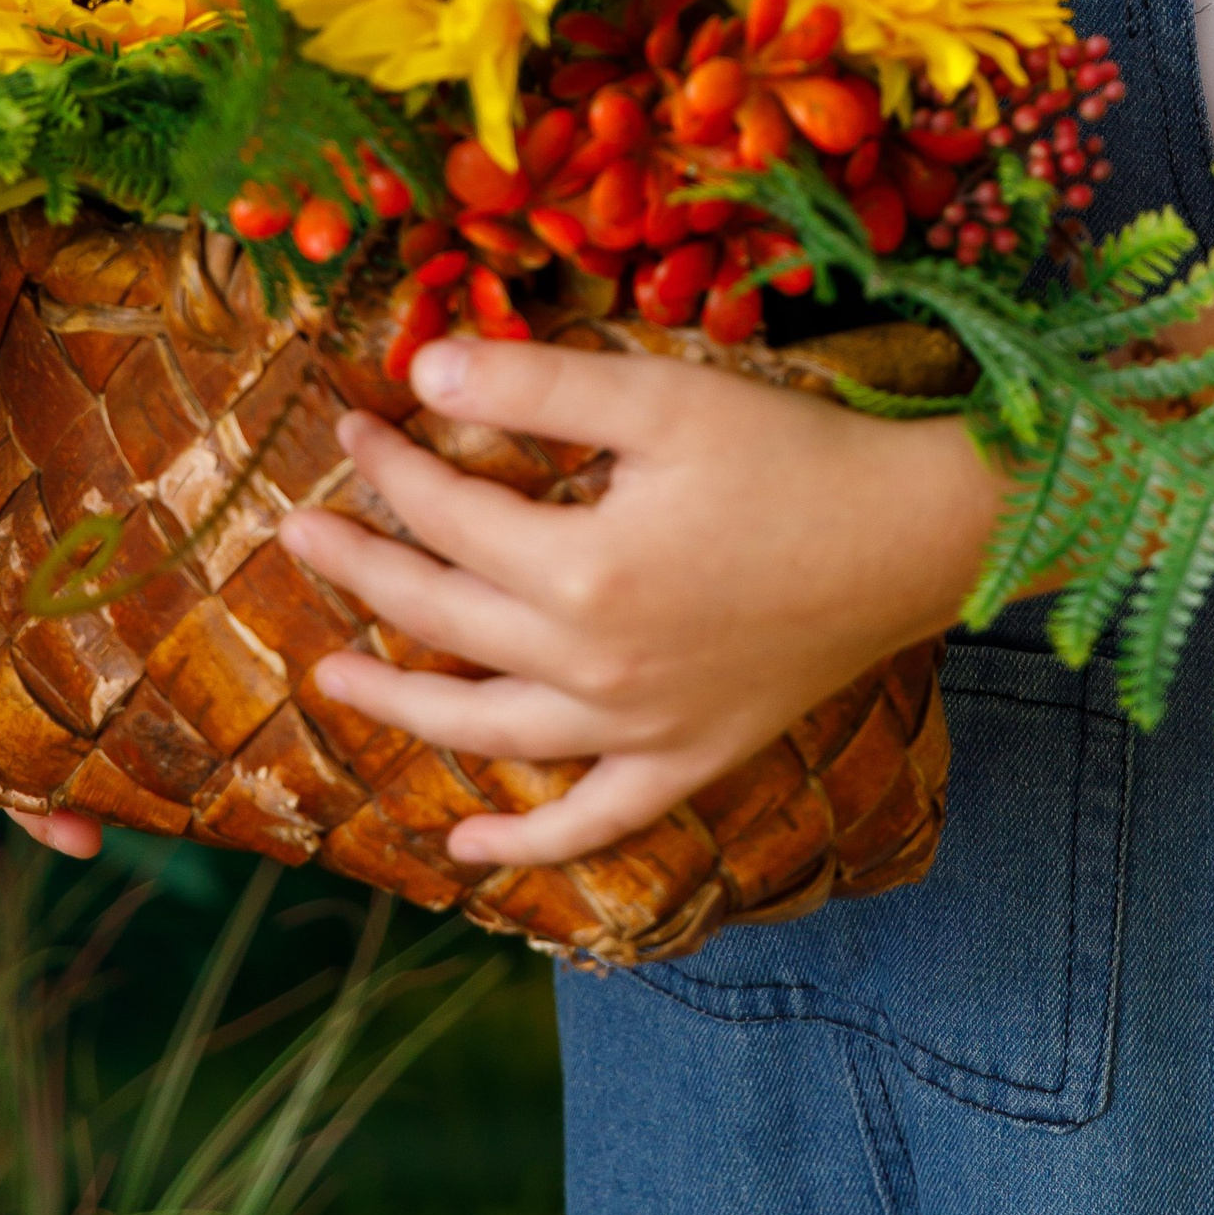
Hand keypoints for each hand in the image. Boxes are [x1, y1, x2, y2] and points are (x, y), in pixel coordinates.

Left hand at [279, 338, 1004, 872]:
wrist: (913, 537)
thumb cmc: (791, 453)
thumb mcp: (662, 396)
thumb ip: (538, 386)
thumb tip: (425, 371)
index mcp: (579, 572)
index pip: (447, 515)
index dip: (388, 467)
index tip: (350, 426)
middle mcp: (592, 668)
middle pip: (444, 619)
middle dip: (363, 572)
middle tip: (300, 535)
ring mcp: (638, 730)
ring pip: (488, 731)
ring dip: (402, 706)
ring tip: (333, 680)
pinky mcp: (689, 759)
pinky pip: (591, 820)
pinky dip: (526, 839)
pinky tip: (469, 844)